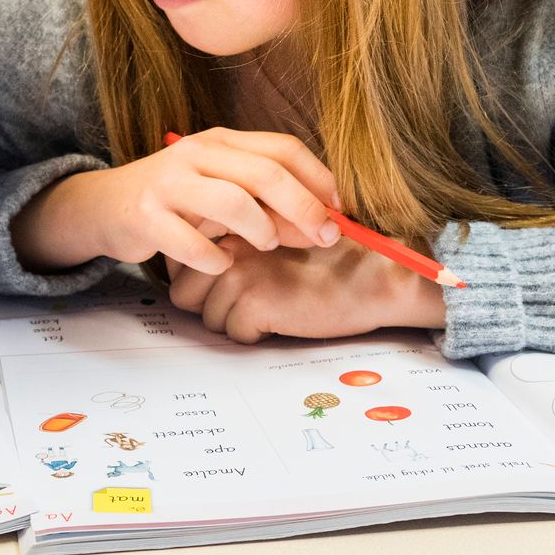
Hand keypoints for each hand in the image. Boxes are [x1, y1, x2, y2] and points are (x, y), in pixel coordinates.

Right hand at [17, 127, 341, 276]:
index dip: (319, 178)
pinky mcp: (146, 218)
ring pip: (231, 201)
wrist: (104, 206)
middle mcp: (195, 154)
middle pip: (264, 173)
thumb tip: (326, 227)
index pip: (282, 148)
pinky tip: (222, 264)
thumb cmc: (176, 200)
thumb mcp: (222, 190)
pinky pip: (193, 244)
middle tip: (324, 236)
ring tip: (267, 244)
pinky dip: (216, 259)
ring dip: (260, 228)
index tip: (339, 210)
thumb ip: (269, 203)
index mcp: (220, 141)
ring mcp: (168, 184)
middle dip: (303, 207)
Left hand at [166, 234, 447, 341]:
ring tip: (271, 306)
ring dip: (235, 320)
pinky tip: (283, 317)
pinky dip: (257, 334)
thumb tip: (190, 265)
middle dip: (210, 304)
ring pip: (207, 317)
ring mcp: (239, 272)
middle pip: (183, 292)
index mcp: (232, 221)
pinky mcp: (254, 302)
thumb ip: (233, 241)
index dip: (201, 278)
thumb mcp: (273, 235)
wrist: (371, 277)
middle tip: (250, 300)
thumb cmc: (326, 259)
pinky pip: (235, 333)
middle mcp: (228, 242)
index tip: (226, 283)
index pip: (182, 258)